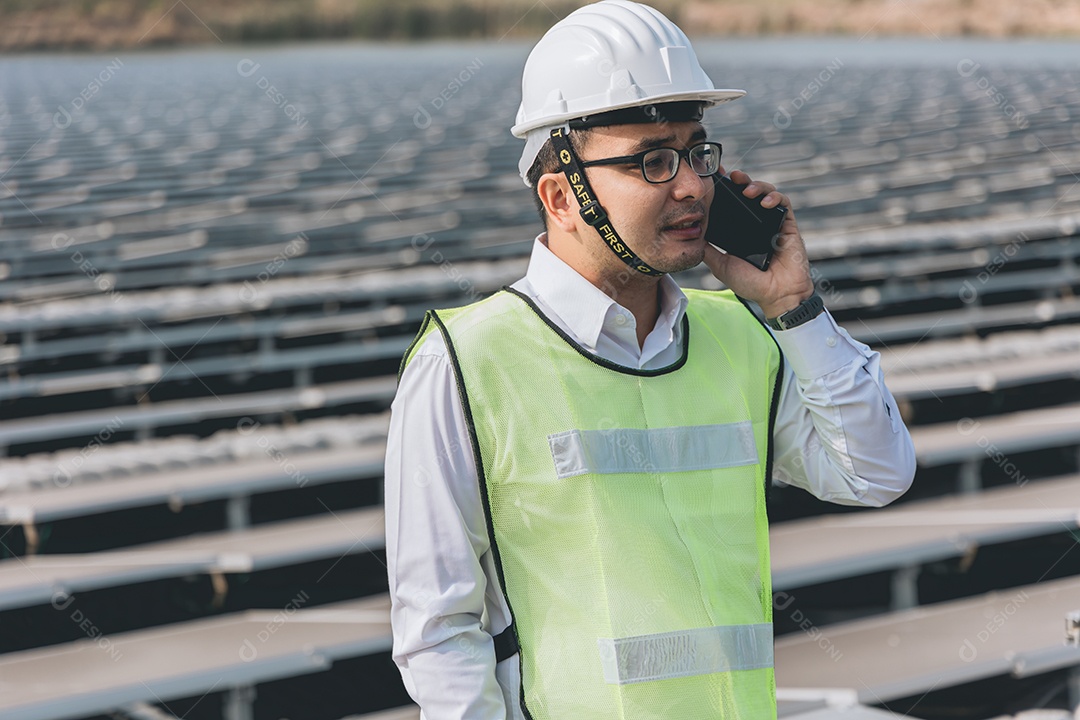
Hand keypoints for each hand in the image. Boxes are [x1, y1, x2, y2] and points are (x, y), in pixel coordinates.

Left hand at [702, 167, 814, 318]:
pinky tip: (764, 202)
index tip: (713, 177)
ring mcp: (771, 222)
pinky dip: (774, 198)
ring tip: (747, 190)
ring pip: (766, 192)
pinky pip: (783, 203)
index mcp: (739, 230)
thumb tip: (692, 235)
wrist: (775, 295)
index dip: (724, 189)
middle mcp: (755, 223)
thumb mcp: (721, 264)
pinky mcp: (787, 224)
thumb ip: (708, 249)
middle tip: (731, 175)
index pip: (731, 204)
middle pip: (748, 193)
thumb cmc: (750, 283)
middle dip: (740, 180)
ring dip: (757, 186)